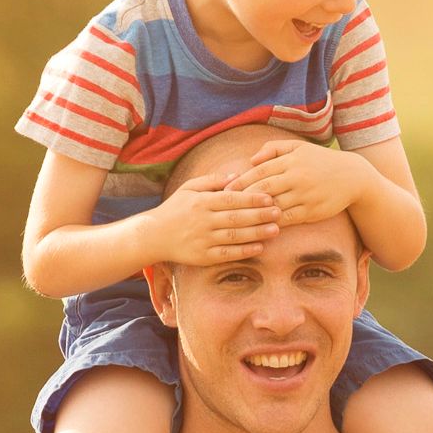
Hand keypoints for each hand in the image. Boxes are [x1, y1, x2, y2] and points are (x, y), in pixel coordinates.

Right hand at [144, 175, 277, 268]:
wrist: (153, 236)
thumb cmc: (174, 209)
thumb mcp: (188, 188)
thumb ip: (212, 180)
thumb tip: (236, 175)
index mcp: (201, 202)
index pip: (231, 199)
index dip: (251, 198)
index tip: (269, 197)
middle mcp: (203, 221)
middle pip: (236, 217)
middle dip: (259, 215)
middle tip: (279, 212)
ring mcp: (203, 240)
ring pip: (234, 236)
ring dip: (257, 233)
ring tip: (275, 230)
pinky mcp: (203, 257)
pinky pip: (227, 254)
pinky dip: (244, 251)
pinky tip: (259, 248)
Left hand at [223, 138, 354, 228]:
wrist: (352, 177)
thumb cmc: (320, 161)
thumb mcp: (299, 148)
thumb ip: (273, 149)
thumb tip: (251, 160)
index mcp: (291, 160)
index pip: (260, 171)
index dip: (241, 181)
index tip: (226, 190)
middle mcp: (297, 177)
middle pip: (264, 189)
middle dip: (243, 198)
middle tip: (226, 207)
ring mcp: (305, 195)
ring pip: (275, 206)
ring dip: (256, 213)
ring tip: (239, 219)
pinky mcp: (313, 210)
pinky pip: (289, 218)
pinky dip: (274, 223)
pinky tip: (261, 226)